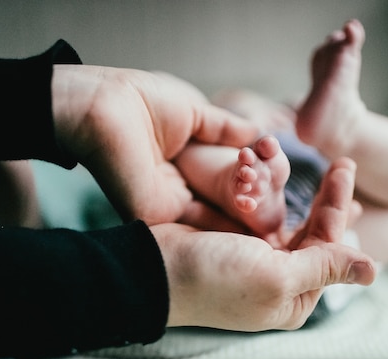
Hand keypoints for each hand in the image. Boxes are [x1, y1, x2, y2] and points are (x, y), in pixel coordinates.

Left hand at [51, 66, 258, 224]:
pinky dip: (229, 228)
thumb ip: (226, 130)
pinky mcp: (158, 216)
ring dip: (245, 218)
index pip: (224, 182)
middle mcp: (176, 189)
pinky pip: (200, 226)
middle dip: (253, 206)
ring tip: (275, 221)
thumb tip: (259, 135)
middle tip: (280, 212)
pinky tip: (257, 229)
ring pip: (214, 219)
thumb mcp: (196, 113)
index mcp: (182, 164)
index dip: (251, 184)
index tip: (275, 186)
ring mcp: (167, 205)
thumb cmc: (142, 100)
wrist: (107, 105)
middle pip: (222, 205)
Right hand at [152, 157, 375, 330]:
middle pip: (316, 238)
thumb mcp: (276, 276)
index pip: (330, 250)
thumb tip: (373, 272)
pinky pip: (269, 220)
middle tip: (344, 164)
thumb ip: (324, 267)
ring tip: (332, 172)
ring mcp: (258, 265)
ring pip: (295, 228)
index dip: (339, 210)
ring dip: (310, 200)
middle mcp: (281, 284)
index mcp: (294, 299)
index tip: (346, 172)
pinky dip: (280, 200)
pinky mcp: (237, 246)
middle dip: (330, 202)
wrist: (151, 271)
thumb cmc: (213, 278)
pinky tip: (292, 183)